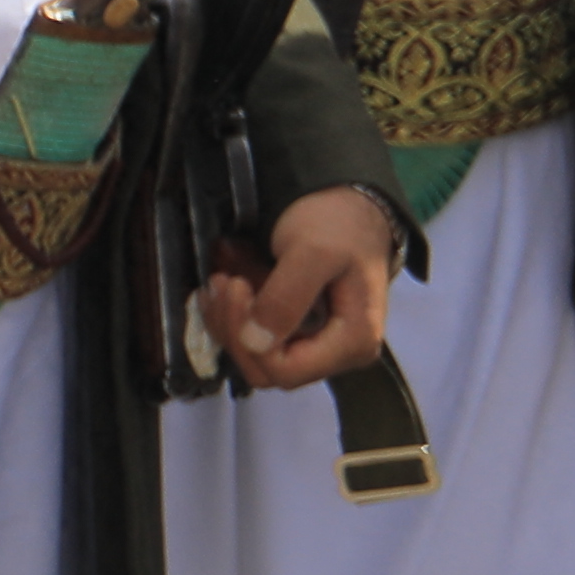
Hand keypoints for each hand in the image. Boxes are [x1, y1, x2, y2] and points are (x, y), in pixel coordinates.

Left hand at [206, 184, 401, 390]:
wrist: (344, 204)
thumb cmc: (337, 224)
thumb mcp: (313, 253)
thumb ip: (286, 298)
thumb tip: (256, 342)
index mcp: (353, 342)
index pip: (286, 370)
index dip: (250, 339)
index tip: (236, 288)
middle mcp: (335, 353)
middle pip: (264, 368)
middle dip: (234, 327)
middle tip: (222, 282)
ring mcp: (314, 343)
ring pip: (252, 354)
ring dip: (227, 318)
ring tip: (221, 277)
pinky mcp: (293, 331)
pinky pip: (251, 337)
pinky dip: (231, 312)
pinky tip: (224, 282)